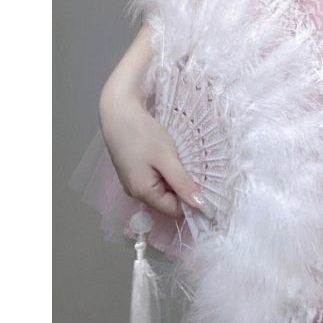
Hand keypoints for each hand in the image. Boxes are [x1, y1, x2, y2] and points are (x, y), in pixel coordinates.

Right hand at [97, 86, 213, 219]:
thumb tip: (199, 205)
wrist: (119, 112)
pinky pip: (155, 178)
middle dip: (182, 187)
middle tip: (192, 167)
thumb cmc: (143, 134)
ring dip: (174, 177)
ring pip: (162, 188)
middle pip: (168, 200)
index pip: (174, 210)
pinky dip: (165, 170)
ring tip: (180, 159)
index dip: (190, 200)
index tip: (204, 184)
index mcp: (143, 194)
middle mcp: (136, 193)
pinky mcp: (133, 171)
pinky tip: (169, 156)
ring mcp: (133, 182)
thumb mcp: (167, 158)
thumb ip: (182, 183)